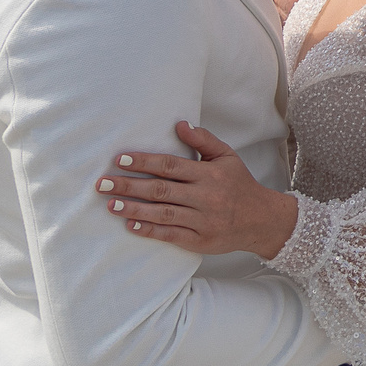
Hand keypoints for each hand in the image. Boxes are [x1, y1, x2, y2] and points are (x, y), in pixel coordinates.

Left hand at [96, 121, 300, 259]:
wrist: (262, 220)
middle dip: (129, 185)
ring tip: (110, 204)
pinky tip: (130, 224)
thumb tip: (180, 124)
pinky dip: (149, 230)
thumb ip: (204, 140)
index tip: (120, 160)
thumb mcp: (228, 157)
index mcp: (210, 174)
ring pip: (162, 213)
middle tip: (103, 183)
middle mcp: (206, 197)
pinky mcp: (200, 241)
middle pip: (161, 190)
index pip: (170, 166)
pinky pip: (171, 235)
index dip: (144, 162)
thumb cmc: (240, 185)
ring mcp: (202, 221)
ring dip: (133, 208)